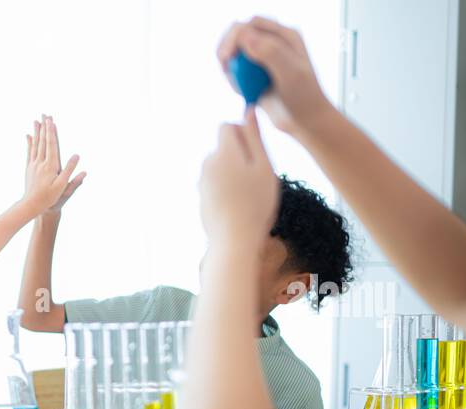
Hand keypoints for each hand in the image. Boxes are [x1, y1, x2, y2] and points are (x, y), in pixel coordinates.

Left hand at [23, 115, 84, 217]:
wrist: (30, 205)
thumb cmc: (49, 198)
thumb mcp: (62, 186)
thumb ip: (70, 170)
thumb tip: (77, 156)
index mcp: (50, 166)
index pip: (51, 145)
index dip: (51, 132)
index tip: (51, 121)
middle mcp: (40, 163)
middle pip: (42, 141)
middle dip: (44, 127)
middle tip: (44, 115)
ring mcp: (33, 165)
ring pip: (35, 145)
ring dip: (37, 132)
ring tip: (36, 121)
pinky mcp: (29, 168)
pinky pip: (29, 152)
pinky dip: (29, 143)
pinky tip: (28, 136)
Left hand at [199, 108, 278, 243]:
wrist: (234, 240)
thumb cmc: (256, 203)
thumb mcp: (264, 167)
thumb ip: (254, 137)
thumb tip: (248, 110)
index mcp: (223, 152)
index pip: (226, 126)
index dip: (242, 132)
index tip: (256, 152)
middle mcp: (207, 165)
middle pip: (222, 146)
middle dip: (239, 154)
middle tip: (256, 177)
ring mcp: (201, 183)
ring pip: (219, 166)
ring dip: (233, 172)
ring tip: (248, 193)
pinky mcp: (201, 198)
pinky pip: (216, 184)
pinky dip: (226, 188)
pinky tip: (238, 204)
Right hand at [216, 17, 333, 138]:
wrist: (304, 121)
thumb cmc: (303, 97)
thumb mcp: (290, 74)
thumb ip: (270, 52)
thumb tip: (244, 35)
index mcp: (285, 35)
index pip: (252, 24)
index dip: (235, 36)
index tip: (228, 58)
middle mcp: (273, 43)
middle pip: (239, 34)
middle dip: (227, 49)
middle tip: (226, 68)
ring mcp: (263, 59)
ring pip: (234, 53)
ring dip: (229, 67)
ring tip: (239, 85)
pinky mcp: (255, 74)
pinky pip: (235, 71)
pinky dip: (233, 80)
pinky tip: (243, 93)